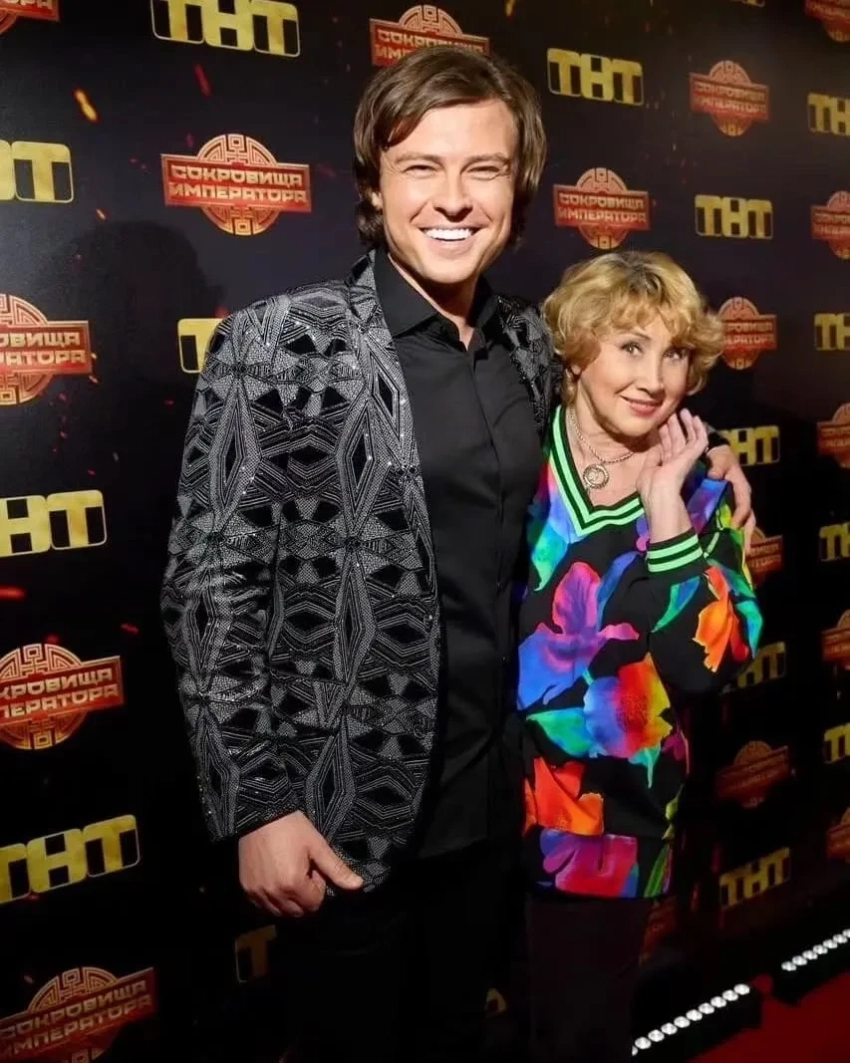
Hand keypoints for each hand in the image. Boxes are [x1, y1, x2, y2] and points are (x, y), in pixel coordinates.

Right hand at [238, 811, 363, 917]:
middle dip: (305, 897)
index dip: (318, 887)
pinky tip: (275, 879)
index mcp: (293, 884)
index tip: (313, 868)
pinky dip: (272, 899)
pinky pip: (263, 906)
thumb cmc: (292, 827)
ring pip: (280, 912)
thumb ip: (336, 869)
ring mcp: (257, 893)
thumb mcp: (317, 846)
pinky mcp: (246, 888)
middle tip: (302, 871)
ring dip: (289, 901)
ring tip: (289, 874)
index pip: (314, 904)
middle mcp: (274, 894)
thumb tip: (359, 886)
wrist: (260, 813)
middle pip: (298, 912)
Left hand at [636, 410, 708, 506]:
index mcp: (665, 467)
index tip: (661, 423)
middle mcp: (677, 462)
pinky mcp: (693, 455)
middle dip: (674, 426)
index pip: (666, 447)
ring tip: (683, 411)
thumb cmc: (651, 488)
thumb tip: (656, 447)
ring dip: (686, 424)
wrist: (661, 494)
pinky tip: (696, 418)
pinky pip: (699, 440)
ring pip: (688, 438)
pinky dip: (698, 429)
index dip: (664, 435)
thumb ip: (652, 458)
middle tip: (671, 412)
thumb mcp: (647, 472)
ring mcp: (686, 459)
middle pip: (677, 440)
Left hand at [705, 440, 755, 547]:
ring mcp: (735, 506)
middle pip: (748, 520)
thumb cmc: (718, 457)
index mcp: (742, 488)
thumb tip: (714, 476)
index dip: (741, 515)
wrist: (713, 456)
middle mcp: (741, 499)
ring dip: (741, 539)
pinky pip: (730, 524)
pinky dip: (730, 535)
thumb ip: (718, 466)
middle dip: (747, 535)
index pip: (744, 504)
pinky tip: (724, 548)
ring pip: (742, 525)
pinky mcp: (727, 510)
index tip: (735, 526)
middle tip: (745, 551)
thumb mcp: (720, 458)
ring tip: (739, 554)